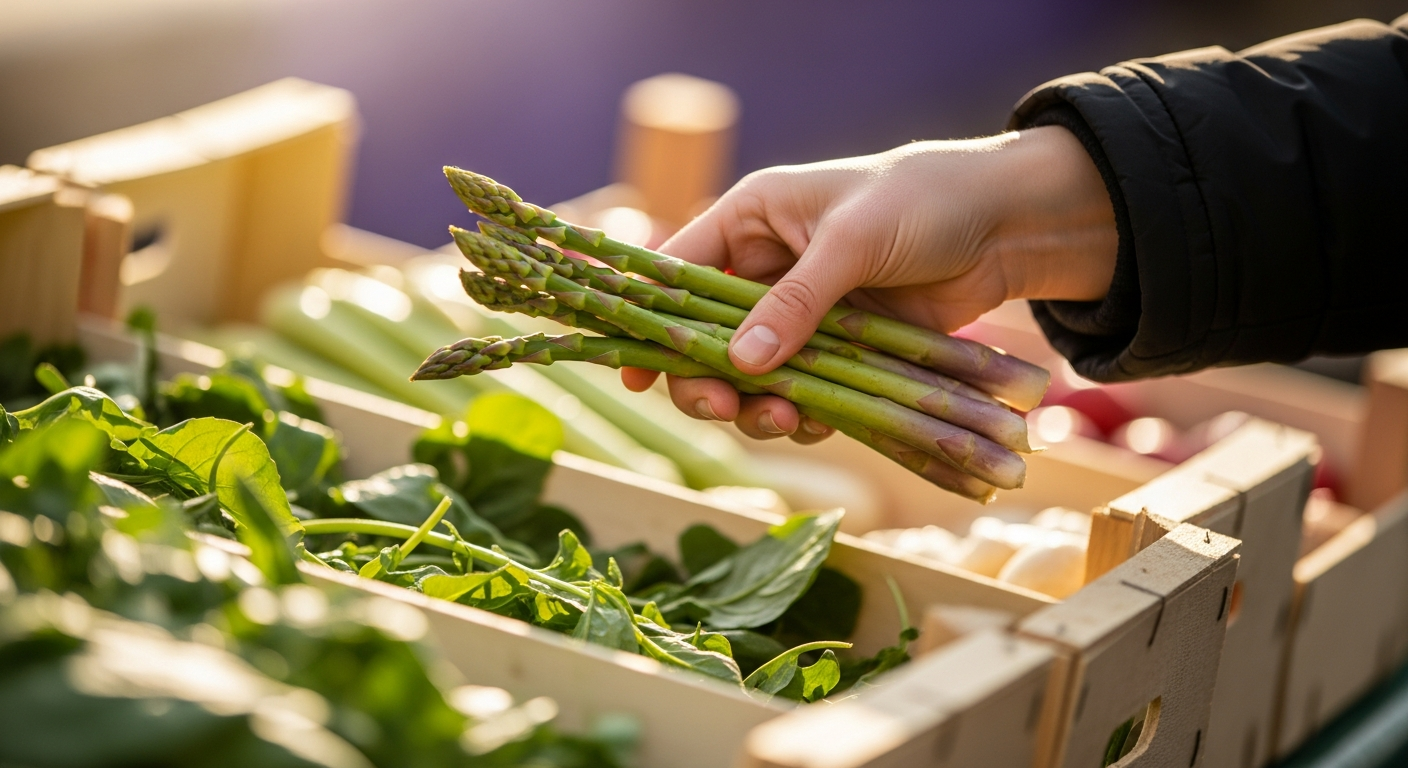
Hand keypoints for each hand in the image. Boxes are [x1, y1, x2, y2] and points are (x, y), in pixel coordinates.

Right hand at [622, 126, 1116, 441]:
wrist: (1006, 225)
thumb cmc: (924, 200)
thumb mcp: (853, 240)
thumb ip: (796, 301)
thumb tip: (740, 363)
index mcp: (752, 219)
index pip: (677, 271)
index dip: (651, 322)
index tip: (636, 374)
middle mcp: (766, 269)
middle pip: (705, 337)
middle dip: (707, 379)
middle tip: (722, 408)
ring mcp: (802, 314)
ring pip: (751, 375)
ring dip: (757, 406)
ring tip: (782, 422)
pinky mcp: (839, 349)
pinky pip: (803, 392)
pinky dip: (804, 414)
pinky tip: (820, 422)